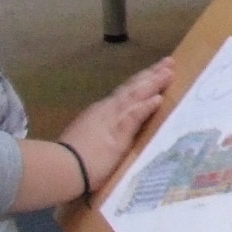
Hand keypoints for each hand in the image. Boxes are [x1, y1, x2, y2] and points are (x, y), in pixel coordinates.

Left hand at [61, 59, 175, 193]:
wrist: (61, 169)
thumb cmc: (95, 161)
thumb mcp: (119, 143)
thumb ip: (135, 119)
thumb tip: (155, 98)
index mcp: (116, 111)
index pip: (140, 91)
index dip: (156, 80)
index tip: (171, 69)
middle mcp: (107, 106)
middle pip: (131, 87)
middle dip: (150, 75)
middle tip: (167, 62)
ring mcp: (96, 112)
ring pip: (122, 91)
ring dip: (139, 81)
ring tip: (151, 73)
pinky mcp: (89, 120)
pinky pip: (114, 99)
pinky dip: (126, 93)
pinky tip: (126, 95)